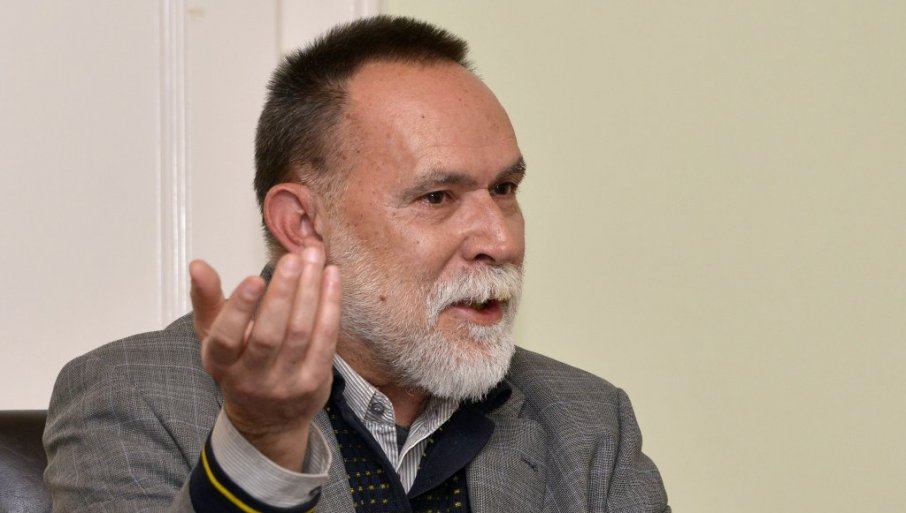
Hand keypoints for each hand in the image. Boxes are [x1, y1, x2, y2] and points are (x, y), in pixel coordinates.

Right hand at [189, 246, 340, 470]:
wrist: (268, 420)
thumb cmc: (239, 365)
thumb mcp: (214, 336)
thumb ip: (207, 299)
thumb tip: (198, 265)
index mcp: (222, 364)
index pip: (227, 338)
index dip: (240, 309)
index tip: (254, 278)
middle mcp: (252, 378)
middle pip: (269, 334)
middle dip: (283, 293)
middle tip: (293, 259)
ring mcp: (286, 383)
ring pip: (301, 333)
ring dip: (310, 291)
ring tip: (314, 257)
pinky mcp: (315, 381)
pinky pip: (325, 339)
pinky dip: (330, 305)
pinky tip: (331, 277)